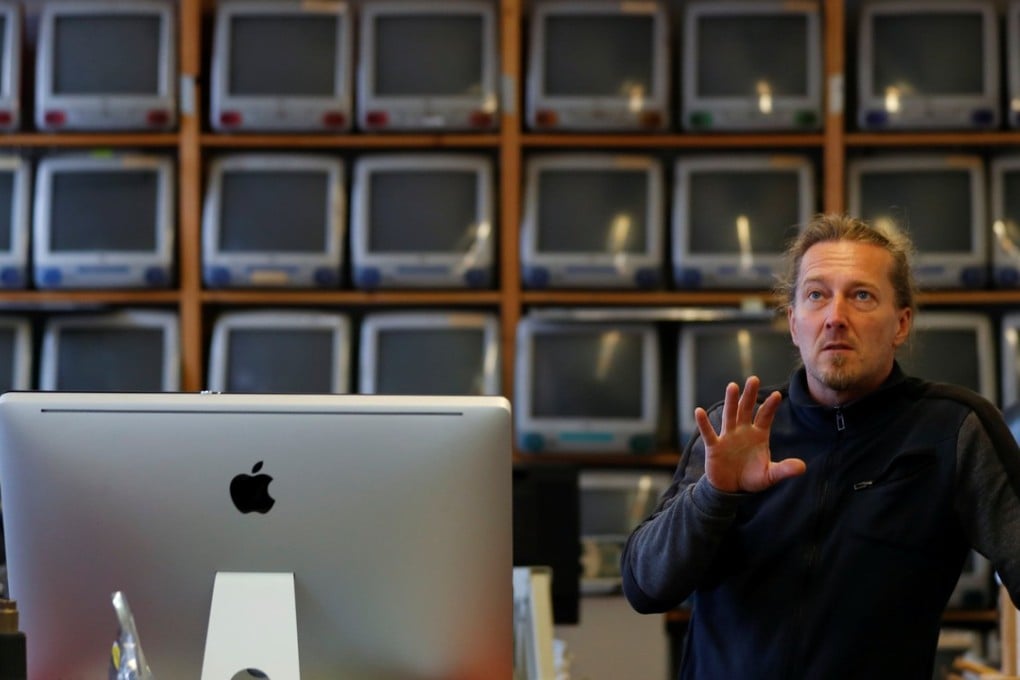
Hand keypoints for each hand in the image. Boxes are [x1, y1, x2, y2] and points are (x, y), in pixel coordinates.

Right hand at [694, 376, 806, 492]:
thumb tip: (803, 467)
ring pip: (729, 415)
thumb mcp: (770, 476)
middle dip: (749, 395)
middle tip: (753, 379)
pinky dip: (703, 423)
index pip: (765, 417)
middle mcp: (743, 431)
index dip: (770, 406)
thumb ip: (784, 470)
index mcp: (758, 435)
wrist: (731, 489)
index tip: (777, 395)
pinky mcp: (714, 447)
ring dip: (731, 401)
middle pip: (746, 409)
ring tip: (732, 386)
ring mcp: (727, 437)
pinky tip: (699, 411)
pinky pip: (709, 433)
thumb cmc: (752, 478)